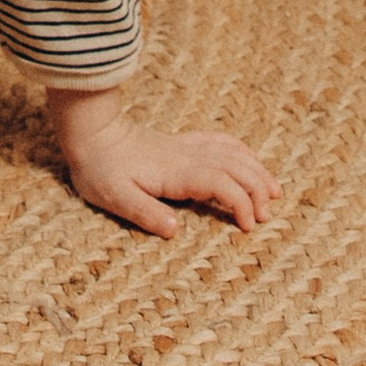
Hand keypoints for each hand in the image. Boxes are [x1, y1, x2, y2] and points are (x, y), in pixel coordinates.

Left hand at [47, 86, 281, 237]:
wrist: (91, 133)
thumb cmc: (101, 170)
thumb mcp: (117, 198)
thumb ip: (147, 214)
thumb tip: (176, 231)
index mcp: (177, 172)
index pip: (221, 183)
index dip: (241, 203)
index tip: (248, 226)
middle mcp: (187, 156)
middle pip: (235, 166)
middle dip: (257, 189)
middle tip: (267, 215)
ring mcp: (186, 147)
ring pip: (232, 152)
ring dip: (255, 170)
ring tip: (274, 191)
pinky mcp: (181, 142)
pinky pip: (219, 141)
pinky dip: (240, 150)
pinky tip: (249, 160)